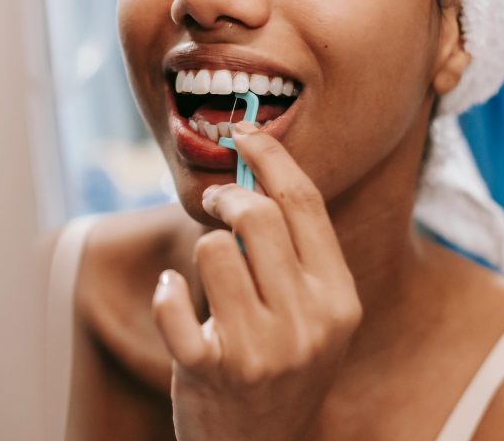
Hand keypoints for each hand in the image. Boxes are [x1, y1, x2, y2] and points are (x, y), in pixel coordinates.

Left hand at [152, 120, 362, 440]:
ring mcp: (261, 349)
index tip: (244, 133)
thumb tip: (258, 174)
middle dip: (226, 196)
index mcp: (339, 299)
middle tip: (214, 202)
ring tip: (206, 279)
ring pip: (211, 250)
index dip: (271, 157)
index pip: (304, 204)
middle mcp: (307, 322)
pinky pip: (173, 304)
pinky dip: (165, 293)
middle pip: (257, 216)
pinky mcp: (212, 371)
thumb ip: (297, 257)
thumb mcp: (312, 317)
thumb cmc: (281, 369)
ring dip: (200, 253)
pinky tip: (171, 296)